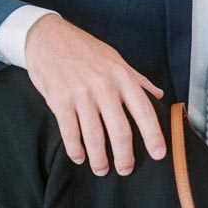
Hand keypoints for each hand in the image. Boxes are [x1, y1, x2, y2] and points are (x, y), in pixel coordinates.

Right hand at [24, 14, 164, 174]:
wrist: (48, 37)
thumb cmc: (86, 50)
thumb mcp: (116, 59)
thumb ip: (138, 80)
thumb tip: (159, 95)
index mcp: (122, 77)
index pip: (144, 111)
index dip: (153, 136)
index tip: (159, 155)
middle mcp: (104, 86)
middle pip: (120, 131)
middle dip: (125, 156)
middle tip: (126, 170)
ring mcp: (81, 94)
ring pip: (94, 137)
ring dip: (99, 159)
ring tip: (102, 170)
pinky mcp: (59, 100)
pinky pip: (70, 132)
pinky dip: (75, 150)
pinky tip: (79, 158)